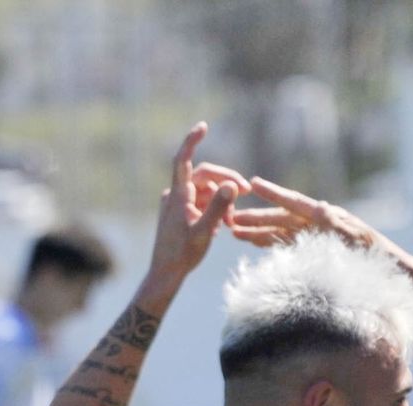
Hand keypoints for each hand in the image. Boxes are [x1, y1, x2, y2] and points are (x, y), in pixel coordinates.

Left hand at [144, 123, 243, 292]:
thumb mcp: (205, 232)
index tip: (203, 126)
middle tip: (246, 193)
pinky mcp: (182, 213)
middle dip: (226, 181)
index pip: (183, 160)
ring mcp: (179, 204)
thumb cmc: (182, 254)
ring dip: (223, 201)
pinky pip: (203, 202)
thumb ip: (219, 208)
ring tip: (233, 224)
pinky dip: (217, 209)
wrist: (166, 272)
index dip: (192, 141)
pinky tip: (223, 228)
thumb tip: (233, 186)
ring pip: (207, 190)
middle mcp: (176, 195)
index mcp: (178, 196)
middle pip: (204, 176)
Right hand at [229, 176, 379, 249]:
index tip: (255, 183)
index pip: (297, 203)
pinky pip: (287, 244)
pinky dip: (270, 243)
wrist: (388, 274)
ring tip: (234, 232)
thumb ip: (338, 225)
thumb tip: (319, 207)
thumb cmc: (376, 257)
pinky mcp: (314, 250)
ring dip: (258, 232)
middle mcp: (319, 223)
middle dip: (257, 219)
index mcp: (328, 216)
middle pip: (282, 219)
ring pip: (280, 232)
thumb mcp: (358, 240)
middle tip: (232, 220)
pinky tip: (255, 243)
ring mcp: (315, 236)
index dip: (276, 194)